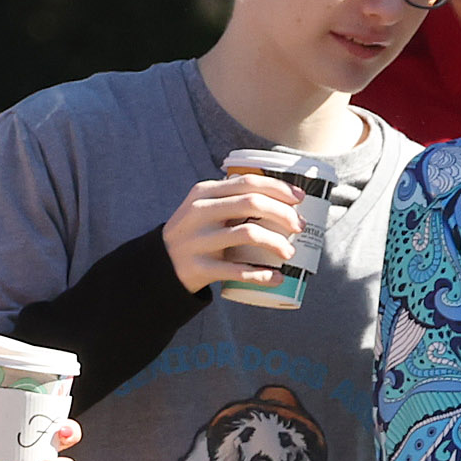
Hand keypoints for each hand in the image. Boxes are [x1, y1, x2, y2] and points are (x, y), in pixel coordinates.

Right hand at [163, 171, 304, 296]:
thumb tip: (281, 195)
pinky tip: (276, 278)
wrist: (159, 266)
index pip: (248, 182)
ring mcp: (198, 240)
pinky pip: (237, 270)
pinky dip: (261, 275)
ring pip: (248, 234)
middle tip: (299, 227)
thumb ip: (230, 197)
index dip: (279, 188)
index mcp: (203, 193)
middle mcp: (199, 213)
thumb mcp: (202, 208)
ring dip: (277, 243)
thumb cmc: (194, 234)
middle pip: (252, 204)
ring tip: (289, 253)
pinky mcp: (199, 268)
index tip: (300, 198)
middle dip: (283, 214)